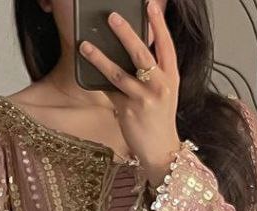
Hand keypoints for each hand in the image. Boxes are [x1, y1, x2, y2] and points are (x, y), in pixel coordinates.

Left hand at [78, 2, 180, 186]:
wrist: (161, 150)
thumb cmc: (160, 118)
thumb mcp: (164, 91)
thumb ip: (153, 70)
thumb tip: (135, 48)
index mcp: (171, 76)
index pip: (166, 44)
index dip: (158, 24)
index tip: (149, 5)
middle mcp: (159, 85)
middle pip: (141, 53)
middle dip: (125, 33)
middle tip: (112, 16)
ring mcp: (143, 98)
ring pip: (119, 73)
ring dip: (100, 58)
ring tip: (85, 45)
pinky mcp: (128, 111)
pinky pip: (109, 91)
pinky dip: (97, 81)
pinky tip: (86, 70)